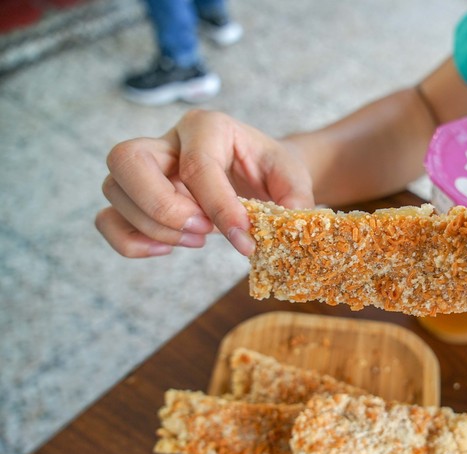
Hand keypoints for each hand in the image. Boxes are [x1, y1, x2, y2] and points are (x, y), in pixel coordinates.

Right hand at [95, 109, 314, 257]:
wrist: (260, 172)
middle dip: (161, 206)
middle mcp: (168, 140)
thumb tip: (286, 228)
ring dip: (153, 227)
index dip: (219, 208)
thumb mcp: (292, 178)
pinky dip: (131, 241)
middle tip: (202, 231)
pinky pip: (108, 218)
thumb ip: (294, 201)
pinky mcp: (136, 196)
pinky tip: (167, 249)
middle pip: (127, 159)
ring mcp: (146, 167)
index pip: (198, 165)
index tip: (243, 240)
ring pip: (114, 190)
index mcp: (209, 127)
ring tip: (198, 238)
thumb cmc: (272, 171)